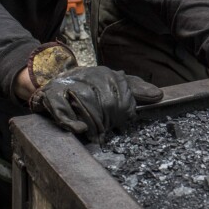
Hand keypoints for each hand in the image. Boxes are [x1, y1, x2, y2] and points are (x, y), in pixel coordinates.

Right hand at [23, 43, 158, 140]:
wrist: (54, 83)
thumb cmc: (88, 88)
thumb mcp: (113, 86)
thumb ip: (134, 90)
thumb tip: (159, 95)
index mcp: (104, 74)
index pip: (121, 90)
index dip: (125, 108)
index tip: (125, 122)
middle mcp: (86, 75)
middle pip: (105, 99)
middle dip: (110, 118)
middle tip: (111, 131)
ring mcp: (67, 84)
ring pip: (85, 102)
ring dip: (93, 122)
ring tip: (98, 134)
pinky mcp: (50, 95)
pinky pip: (61, 107)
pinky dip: (70, 120)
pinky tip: (80, 129)